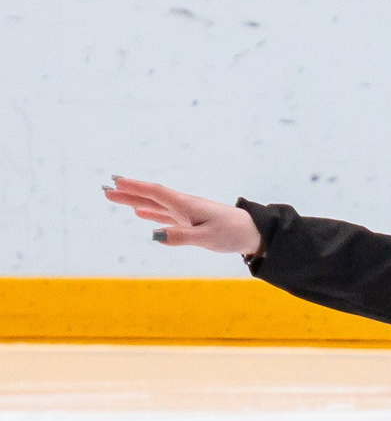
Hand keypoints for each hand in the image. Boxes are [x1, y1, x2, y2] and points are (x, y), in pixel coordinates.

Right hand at [102, 177, 260, 256]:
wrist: (254, 234)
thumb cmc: (233, 234)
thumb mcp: (207, 238)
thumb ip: (181, 237)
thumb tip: (154, 235)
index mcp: (186, 206)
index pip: (156, 194)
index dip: (135, 188)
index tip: (115, 182)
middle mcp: (184, 206)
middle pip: (151, 198)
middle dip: (128, 194)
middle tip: (105, 190)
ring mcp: (188, 213)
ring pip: (156, 206)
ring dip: (136, 202)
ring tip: (116, 199)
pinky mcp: (193, 221)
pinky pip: (166, 215)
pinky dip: (152, 214)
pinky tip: (142, 215)